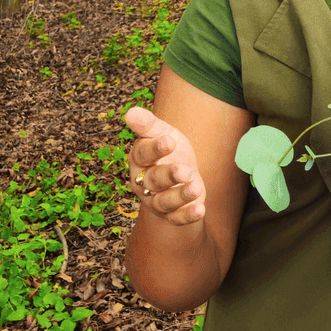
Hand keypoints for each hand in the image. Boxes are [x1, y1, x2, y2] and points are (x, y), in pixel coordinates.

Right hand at [125, 106, 206, 224]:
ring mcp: (157, 201)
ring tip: (197, 187)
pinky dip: (188, 215)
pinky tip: (200, 209)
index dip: (155, 148)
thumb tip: (130, 112)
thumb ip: (148, 124)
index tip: (169, 141)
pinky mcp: (172, 214)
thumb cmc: (170, 151)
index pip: (143, 154)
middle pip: (154, 180)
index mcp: (140, 160)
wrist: (181, 176)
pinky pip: (177, 218)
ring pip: (165, 201)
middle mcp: (144, 182)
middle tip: (185, 170)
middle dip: (169, 175)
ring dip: (181, 195)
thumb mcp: (162, 132)